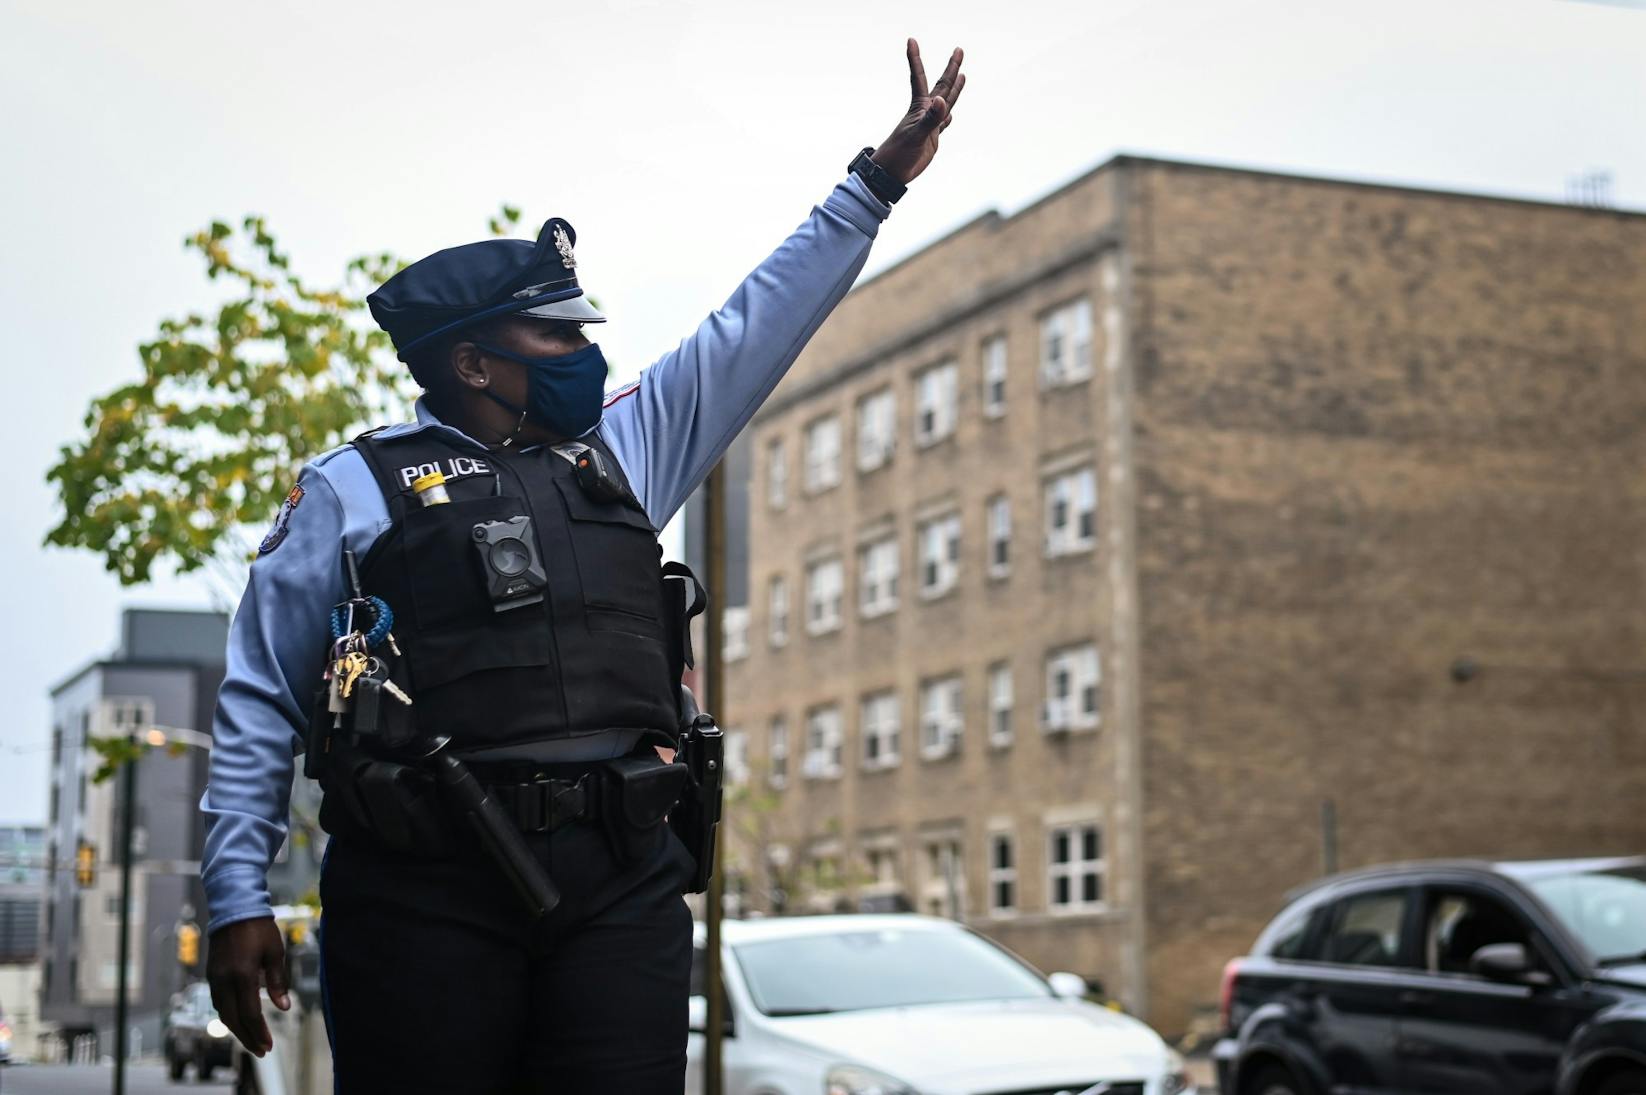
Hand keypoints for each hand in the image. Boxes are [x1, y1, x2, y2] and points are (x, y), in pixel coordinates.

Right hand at [207, 917, 290, 1055]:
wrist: (234, 909)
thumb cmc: (259, 928)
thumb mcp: (275, 952)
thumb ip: (278, 981)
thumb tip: (284, 1007)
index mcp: (242, 975)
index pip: (250, 1013)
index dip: (259, 1032)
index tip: (269, 1045)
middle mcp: (224, 980)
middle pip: (233, 1020)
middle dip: (247, 1038)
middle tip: (261, 1051)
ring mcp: (215, 978)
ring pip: (222, 1013)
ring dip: (237, 1029)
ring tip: (252, 1039)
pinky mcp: (212, 975)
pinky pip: (218, 1002)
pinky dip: (229, 1015)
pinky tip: (239, 1019)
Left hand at [869, 39, 966, 186]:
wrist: (891, 173)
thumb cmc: (899, 154)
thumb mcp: (917, 135)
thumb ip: (931, 118)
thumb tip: (942, 101)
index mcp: (919, 107)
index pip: (918, 77)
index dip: (915, 59)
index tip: (911, 40)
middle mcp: (925, 112)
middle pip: (941, 85)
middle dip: (951, 68)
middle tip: (959, 50)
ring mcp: (929, 125)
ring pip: (945, 101)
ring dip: (954, 88)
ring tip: (961, 74)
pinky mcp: (931, 138)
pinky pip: (943, 123)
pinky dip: (947, 116)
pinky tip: (950, 113)